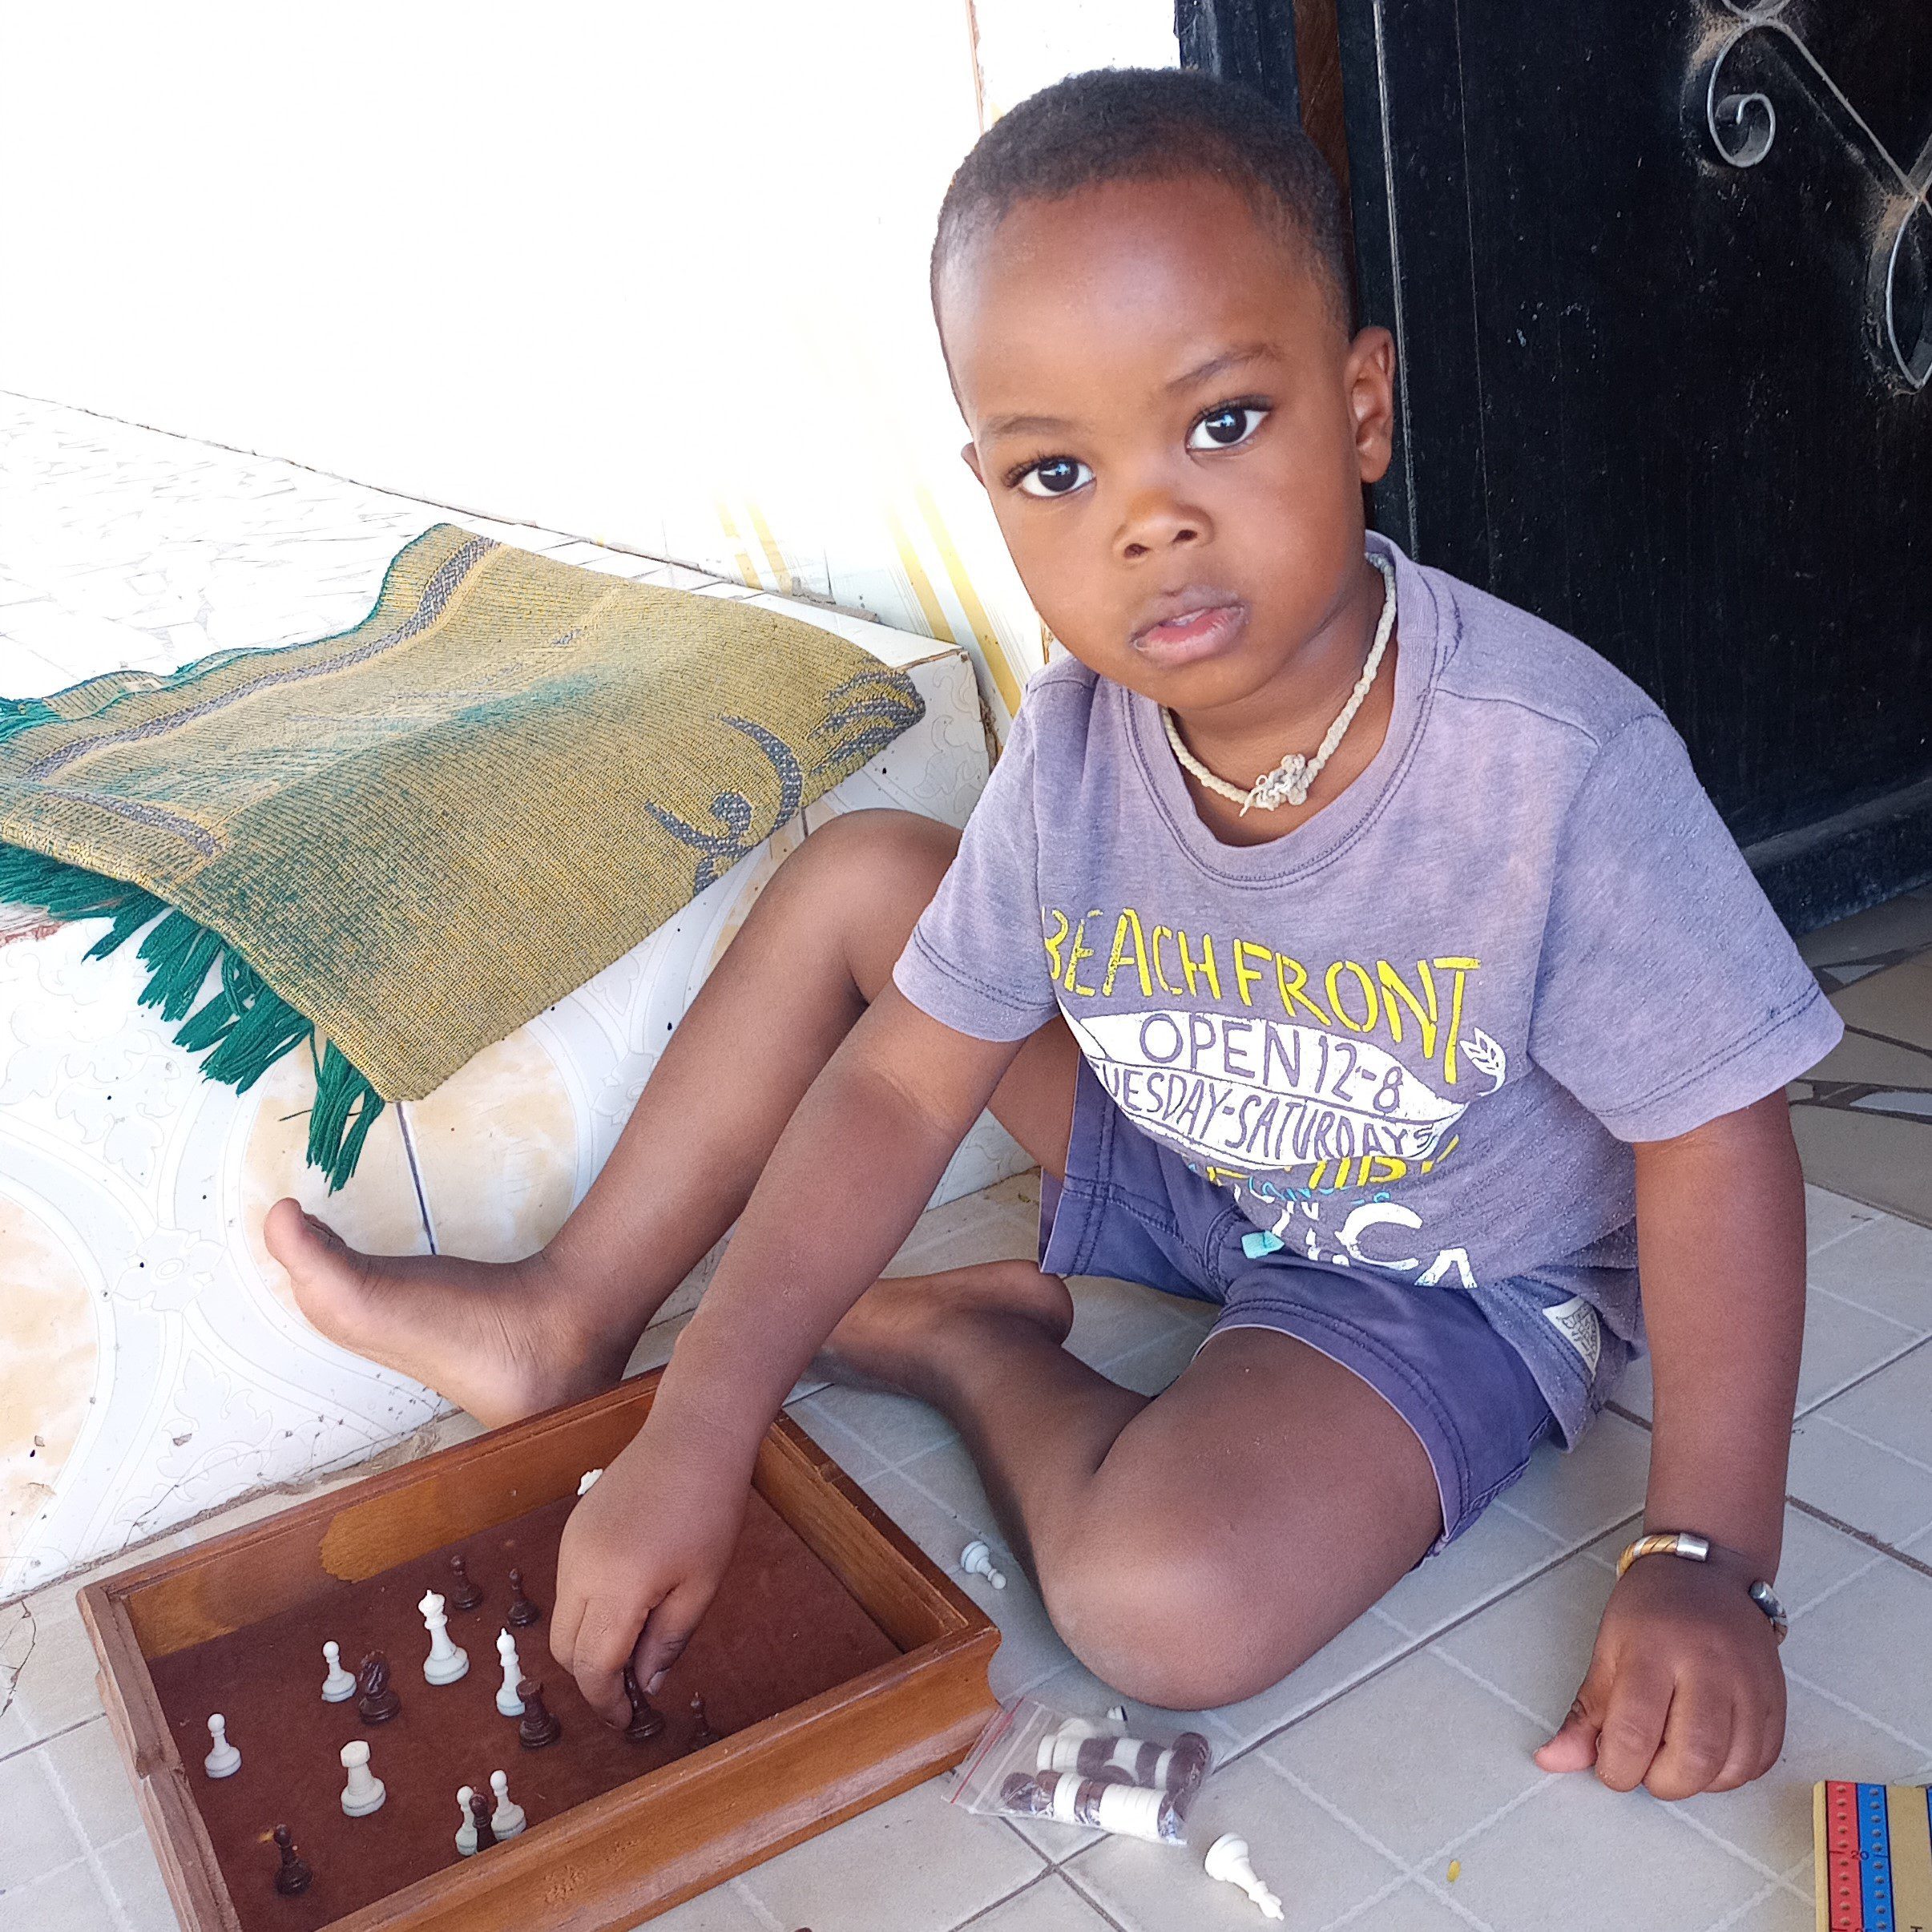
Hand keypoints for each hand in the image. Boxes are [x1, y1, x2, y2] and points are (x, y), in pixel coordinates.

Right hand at [548, 1409, 753, 1726]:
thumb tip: (644, 1683)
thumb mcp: (701, 1584)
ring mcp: (570, 1546)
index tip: (626, 1720)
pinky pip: (567, 1586)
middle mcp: (579, 1570)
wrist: (692, 1436)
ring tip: (631, 1647)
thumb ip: (669, 1639)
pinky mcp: (572, 1529)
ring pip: (561, 1619)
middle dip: (592, 1678)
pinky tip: (624, 1605)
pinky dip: (586, 1610)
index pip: (592, 1666)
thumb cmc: (709, 1509)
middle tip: (630, 1688)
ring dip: (587, 1643)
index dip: (606, 1701)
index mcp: (616, 1588)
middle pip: (565, 1649)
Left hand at [1534, 1548, 1784, 1798]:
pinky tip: (1709, 1755)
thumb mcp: (1608, 1650)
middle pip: (1693, 1759)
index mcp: (1654, 1651)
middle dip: (1661, 1782)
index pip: (1634, 1733)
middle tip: (1645, 1765)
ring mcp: (1750, 1683)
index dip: (1617, 1767)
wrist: (1708, 1571)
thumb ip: (1585, 1713)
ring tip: (1675, 1757)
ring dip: (1698, 1782)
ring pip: (1733, 1768)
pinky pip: (1762, 1760)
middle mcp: (1709, 1667)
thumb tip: (1553, 1760)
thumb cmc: (1650, 1609)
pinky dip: (1732, 1772)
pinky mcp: (1778, 1697)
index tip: (1609, 1764)